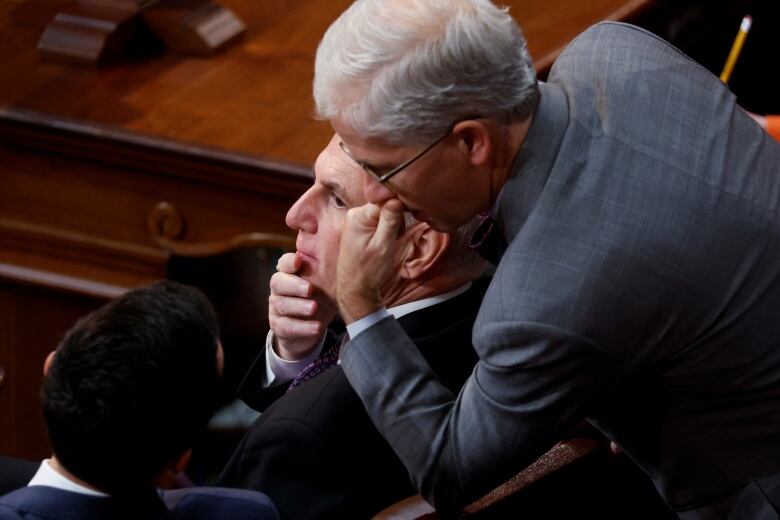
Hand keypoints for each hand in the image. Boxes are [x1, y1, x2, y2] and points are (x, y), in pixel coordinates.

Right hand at [268, 253, 329, 359]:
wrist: (313, 327)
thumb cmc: (321, 299)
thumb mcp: (328, 287)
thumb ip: (330, 273)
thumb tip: (343, 257)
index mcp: (289, 273)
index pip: (284, 263)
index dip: (289, 262)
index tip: (298, 261)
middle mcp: (279, 289)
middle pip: (278, 282)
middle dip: (294, 285)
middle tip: (310, 289)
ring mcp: (276, 308)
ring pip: (282, 305)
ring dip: (299, 306)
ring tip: (314, 308)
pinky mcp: (279, 326)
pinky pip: (287, 326)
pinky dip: (303, 327)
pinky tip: (316, 326)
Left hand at [337, 200, 404, 322]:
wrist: (355, 288)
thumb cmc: (369, 270)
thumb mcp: (384, 246)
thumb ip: (391, 220)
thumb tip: (397, 198)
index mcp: (359, 215)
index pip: (387, 199)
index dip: (399, 210)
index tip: (402, 225)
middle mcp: (356, 213)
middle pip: (386, 205)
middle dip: (396, 220)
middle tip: (393, 239)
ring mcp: (357, 220)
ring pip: (385, 213)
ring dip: (392, 226)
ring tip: (387, 244)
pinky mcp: (361, 227)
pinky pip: (380, 221)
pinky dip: (386, 231)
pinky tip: (384, 243)